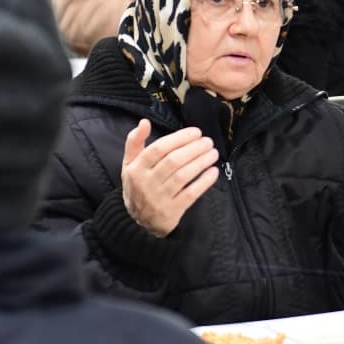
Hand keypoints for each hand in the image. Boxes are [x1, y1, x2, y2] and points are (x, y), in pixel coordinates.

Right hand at [121, 122, 218, 236]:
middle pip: (173, 161)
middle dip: (194, 148)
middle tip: (208, 141)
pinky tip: (213, 171)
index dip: (179, 138)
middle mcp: (146, 183)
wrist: (136, 222)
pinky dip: (204, 182)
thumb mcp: (129, 164)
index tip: (196, 132)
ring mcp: (159, 198)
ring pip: (183, 176)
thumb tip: (144, 122)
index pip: (158, 148)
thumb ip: (134, 142)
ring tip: (213, 153)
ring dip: (201, 162)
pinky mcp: (171, 211)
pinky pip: (190, 194)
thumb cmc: (137, 186)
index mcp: (136, 168)